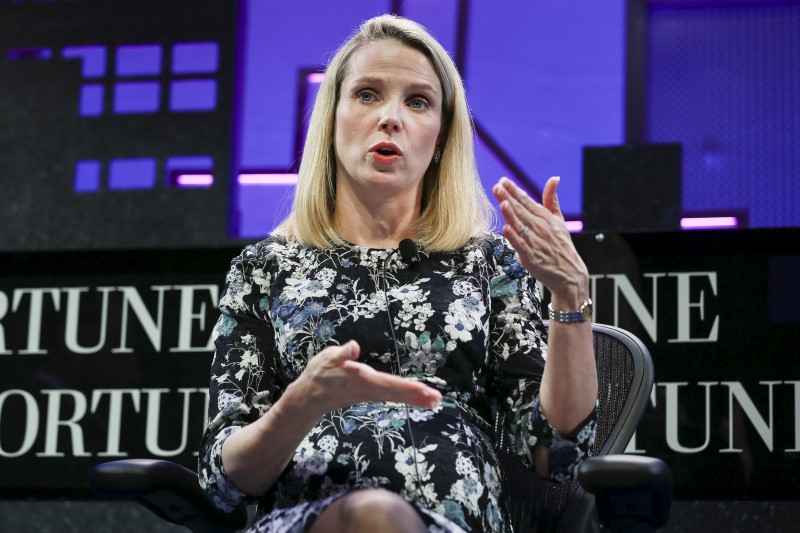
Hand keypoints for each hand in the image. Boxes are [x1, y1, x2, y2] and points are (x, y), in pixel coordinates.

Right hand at [291, 340, 441, 415]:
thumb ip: (342, 354)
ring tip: (435, 401)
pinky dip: (407, 397)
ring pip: (397, 396)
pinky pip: (392, 396)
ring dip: (416, 398)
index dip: (406, 386)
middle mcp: (369, 389)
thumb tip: (354, 347)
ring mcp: (371, 394)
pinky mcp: (371, 394)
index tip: (423, 389)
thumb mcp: (328, 358)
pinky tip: (419, 398)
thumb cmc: (320, 373)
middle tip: (437, 398)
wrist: (310, 396)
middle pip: (397, 393)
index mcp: (362, 379)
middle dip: (417, 395)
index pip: (388, 383)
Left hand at [492, 177, 588, 306]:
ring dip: (511, 214)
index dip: (515, 191)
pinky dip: (514, 237)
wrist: (569, 273)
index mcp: (545, 217)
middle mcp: (540, 228)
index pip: (527, 201)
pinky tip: (506, 228)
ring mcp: (536, 242)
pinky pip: (521, 245)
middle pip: (521, 211)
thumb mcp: (559, 220)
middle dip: (509, 198)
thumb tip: (554, 178)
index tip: (503, 180)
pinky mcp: (532, 257)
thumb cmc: (561, 245)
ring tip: (502, 202)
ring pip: (520, 226)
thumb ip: (552, 200)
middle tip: (497, 186)